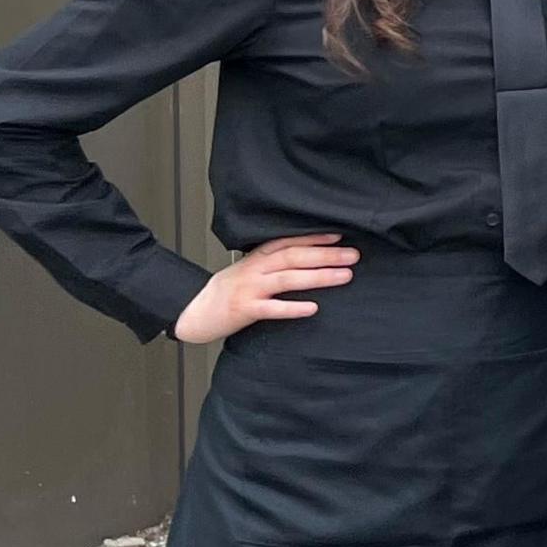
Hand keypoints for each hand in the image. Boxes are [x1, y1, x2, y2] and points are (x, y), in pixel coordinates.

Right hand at [173, 234, 357, 344]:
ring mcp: (250, 289)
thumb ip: (274, 262)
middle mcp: (255, 270)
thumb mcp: (249, 269)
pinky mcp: (245, 310)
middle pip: (294, 257)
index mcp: (257, 258)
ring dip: (318, 276)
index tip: (339, 235)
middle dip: (326, 255)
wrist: (194, 311)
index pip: (288, 242)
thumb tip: (310, 256)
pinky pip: (272, 309)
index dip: (314, 238)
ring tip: (344, 276)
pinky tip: (313, 308)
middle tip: (352, 255)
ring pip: (288, 279)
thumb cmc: (228, 290)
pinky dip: (293, 308)